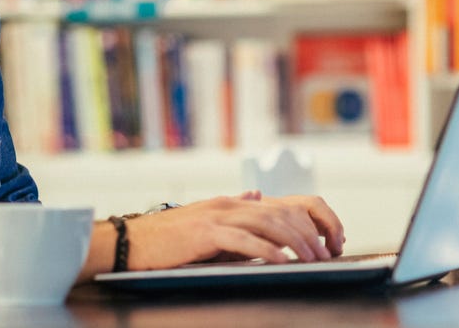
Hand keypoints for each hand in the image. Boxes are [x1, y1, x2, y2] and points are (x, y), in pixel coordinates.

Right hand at [123, 192, 344, 270]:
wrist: (134, 241)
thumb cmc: (170, 238)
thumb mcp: (208, 222)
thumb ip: (234, 212)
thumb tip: (257, 197)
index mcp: (231, 203)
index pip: (279, 207)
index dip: (306, 222)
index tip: (323, 243)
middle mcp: (227, 204)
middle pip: (279, 213)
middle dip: (307, 234)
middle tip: (324, 255)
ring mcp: (216, 216)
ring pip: (267, 223)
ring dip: (294, 242)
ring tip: (310, 259)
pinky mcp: (205, 233)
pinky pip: (242, 239)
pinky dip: (265, 249)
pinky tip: (280, 261)